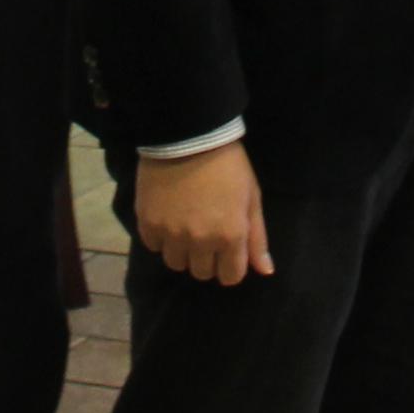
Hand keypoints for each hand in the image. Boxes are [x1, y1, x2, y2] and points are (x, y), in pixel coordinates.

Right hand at [135, 141, 271, 284]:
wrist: (189, 135)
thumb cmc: (228, 165)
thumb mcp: (251, 198)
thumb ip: (257, 238)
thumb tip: (265, 271)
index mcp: (231, 236)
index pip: (230, 277)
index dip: (230, 266)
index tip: (226, 250)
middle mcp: (201, 241)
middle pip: (201, 273)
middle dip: (206, 259)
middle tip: (205, 233)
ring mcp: (172, 234)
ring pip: (176, 263)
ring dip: (182, 250)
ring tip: (184, 226)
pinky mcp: (148, 224)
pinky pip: (154, 246)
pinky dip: (160, 237)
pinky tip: (168, 216)